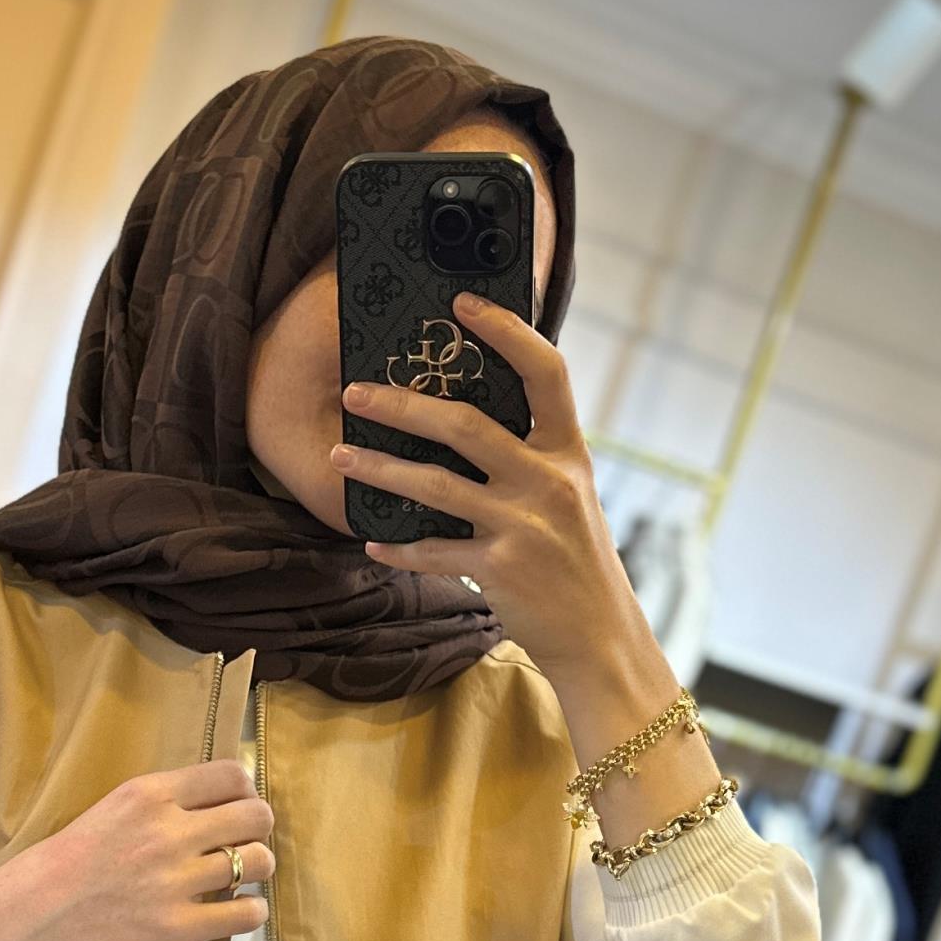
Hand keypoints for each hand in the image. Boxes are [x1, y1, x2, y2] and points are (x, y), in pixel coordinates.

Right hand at [0, 759, 273, 940]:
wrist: (20, 927)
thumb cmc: (53, 874)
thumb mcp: (102, 816)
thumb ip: (152, 809)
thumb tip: (204, 808)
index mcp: (146, 795)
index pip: (230, 774)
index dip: (244, 792)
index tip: (236, 808)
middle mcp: (167, 832)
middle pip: (256, 815)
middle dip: (258, 830)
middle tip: (244, 846)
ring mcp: (175, 882)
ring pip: (259, 862)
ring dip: (258, 871)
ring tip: (240, 881)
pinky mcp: (178, 930)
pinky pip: (247, 914)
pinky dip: (251, 913)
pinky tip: (235, 913)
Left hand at [331, 293, 720, 839]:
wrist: (599, 638)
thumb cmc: (576, 562)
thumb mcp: (572, 496)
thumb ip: (533, 455)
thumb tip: (467, 418)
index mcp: (569, 452)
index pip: (545, 371)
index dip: (506, 330)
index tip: (462, 303)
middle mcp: (548, 482)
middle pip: (465, 423)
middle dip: (403, 404)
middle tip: (357, 390)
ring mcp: (522, 527)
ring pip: (435, 485)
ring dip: (380, 467)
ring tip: (340, 456)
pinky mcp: (497, 570)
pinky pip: (432, 549)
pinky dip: (399, 546)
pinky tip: (374, 541)